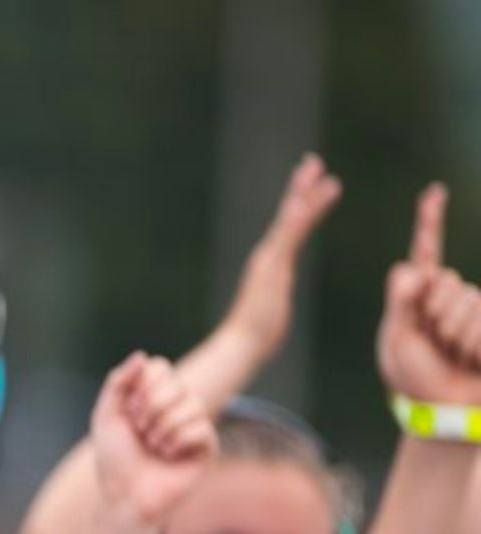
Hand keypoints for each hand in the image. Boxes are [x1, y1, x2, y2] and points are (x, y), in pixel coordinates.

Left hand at [92, 352, 215, 525]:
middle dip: (150, 408)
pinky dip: (177, 442)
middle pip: (177, 383)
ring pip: (192, 404)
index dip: (141, 387)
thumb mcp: (106, 415)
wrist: (124, 495)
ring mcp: (194, 425)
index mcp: (153, 396)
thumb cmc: (114, 459)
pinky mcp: (207, 446)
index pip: (160, 367)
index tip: (129, 411)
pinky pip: (202, 428)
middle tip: (140, 431)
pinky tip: (169, 456)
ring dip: (162, 428)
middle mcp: (176, 407)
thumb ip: (118, 382)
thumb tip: (142, 355)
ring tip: (153, 447)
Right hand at [218, 154, 341, 355]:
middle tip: (314, 161)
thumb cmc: (258, 333)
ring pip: (290, 220)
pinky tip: (304, 201)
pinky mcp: (271, 268)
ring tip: (319, 172)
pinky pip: (286, 238)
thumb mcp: (273, 307)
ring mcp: (269, 260)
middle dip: (301, 187)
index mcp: (272, 261)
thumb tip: (275, 292)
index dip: (302, 200)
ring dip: (304, 195)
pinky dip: (295, 217)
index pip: (291, 224)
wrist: (241, 345)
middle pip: (288, 214)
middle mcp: (268, 255)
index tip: (312, 178)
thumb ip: (275, 292)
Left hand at [379, 185, 480, 406]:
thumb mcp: (396, 339)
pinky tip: (474, 360)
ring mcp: (479, 309)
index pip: (426, 253)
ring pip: (469, 305)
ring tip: (455, 355)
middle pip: (447, 283)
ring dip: (456, 337)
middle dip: (436, 318)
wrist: (443, 410)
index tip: (435, 192)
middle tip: (435, 345)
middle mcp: (454, 295)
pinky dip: (475, 347)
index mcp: (422, 294)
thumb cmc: (414, 378)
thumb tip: (410, 268)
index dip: (430, 221)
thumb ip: (401, 303)